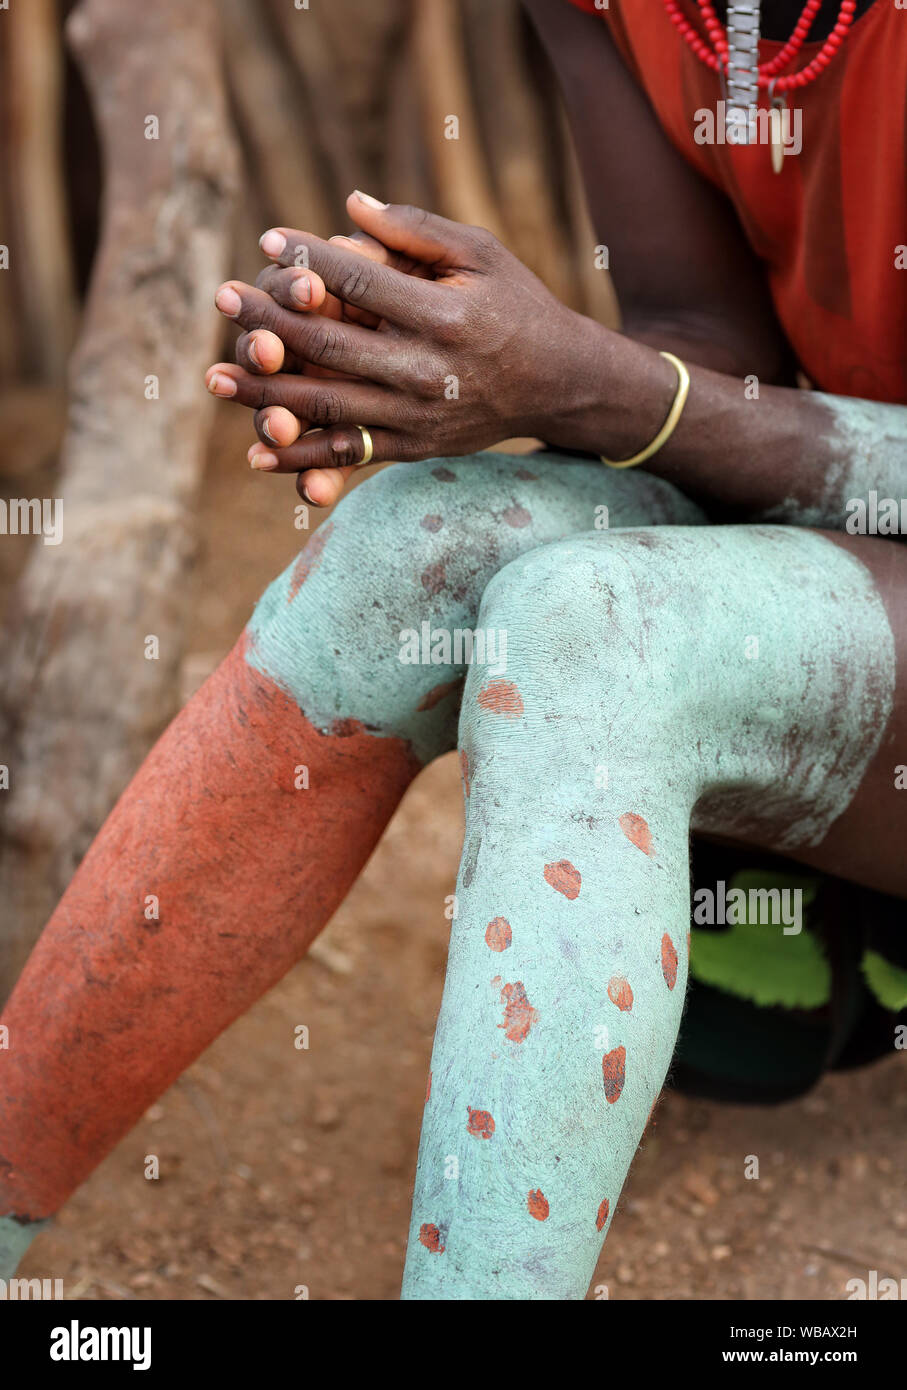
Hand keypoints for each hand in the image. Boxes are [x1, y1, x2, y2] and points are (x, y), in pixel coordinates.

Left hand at [205, 192, 600, 505]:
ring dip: (266, 393)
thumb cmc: (516, 306)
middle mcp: (429, 372)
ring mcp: (418, 417)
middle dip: (270, 322)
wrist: (557, 384)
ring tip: (215, 376)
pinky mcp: (412, 447)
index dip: (310, 261)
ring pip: (329, 405)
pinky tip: (255, 451)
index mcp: (446, 317)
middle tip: (222, 299)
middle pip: (332, 347)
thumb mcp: (481, 254)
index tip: (268, 241)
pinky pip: (348, 453)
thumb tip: (350, 204)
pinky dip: (300, 457)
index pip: (362, 285)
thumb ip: (415, 230)